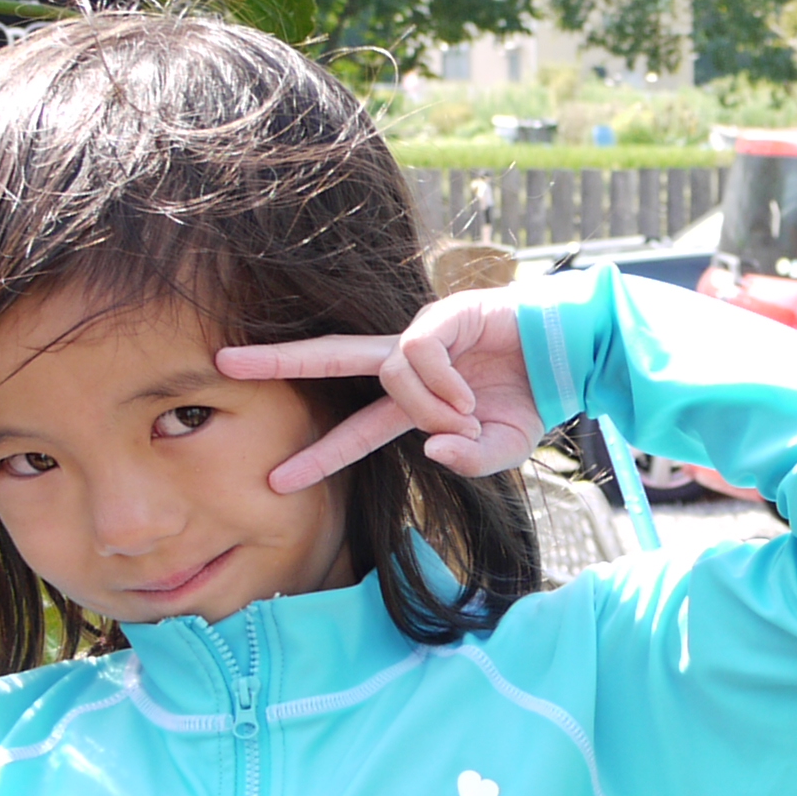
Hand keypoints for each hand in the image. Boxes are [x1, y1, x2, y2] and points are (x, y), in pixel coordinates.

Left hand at [225, 290, 546, 491]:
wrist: (574, 355)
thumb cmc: (535, 399)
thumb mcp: (501, 450)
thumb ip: (467, 461)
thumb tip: (431, 450)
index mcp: (416, 402)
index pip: (357, 430)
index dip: (321, 456)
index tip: (278, 481)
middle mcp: (409, 364)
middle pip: (329, 358)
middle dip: (277, 362)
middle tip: (222, 365)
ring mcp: (424, 336)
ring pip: (388, 374)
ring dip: (424, 408)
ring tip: (464, 417)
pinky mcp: (444, 314)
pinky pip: (417, 355)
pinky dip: (438, 384)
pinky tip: (465, 396)